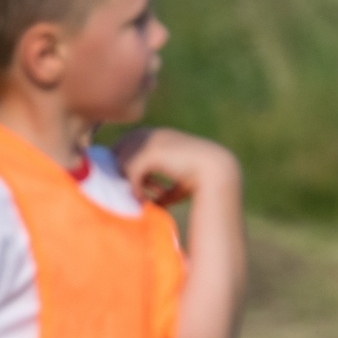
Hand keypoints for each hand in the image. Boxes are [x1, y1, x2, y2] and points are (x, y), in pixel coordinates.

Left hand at [113, 128, 238, 207]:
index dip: (125, 166)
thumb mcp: (179, 184)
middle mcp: (152, 134)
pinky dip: (135, 188)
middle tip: (133, 194)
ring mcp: (151, 141)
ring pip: (122, 161)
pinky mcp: (153, 153)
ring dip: (128, 182)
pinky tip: (144, 200)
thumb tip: (155, 204)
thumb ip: (164, 191)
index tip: (134, 188)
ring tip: (140, 198)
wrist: (218, 171)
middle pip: (119, 151)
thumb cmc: (203, 179)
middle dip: (121, 173)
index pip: (126, 145)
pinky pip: (132, 171)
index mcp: (159, 135)